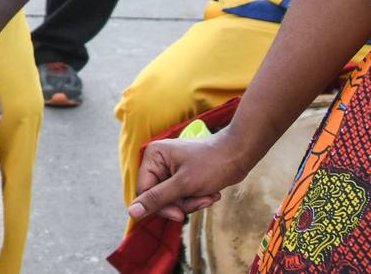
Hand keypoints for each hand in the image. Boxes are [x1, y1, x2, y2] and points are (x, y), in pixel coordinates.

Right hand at [128, 130, 245, 222]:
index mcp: (153, 157)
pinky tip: (211, 193)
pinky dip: (196, 198)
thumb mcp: (183, 184)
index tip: (180, 215)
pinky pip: (182, 195)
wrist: (239, 154)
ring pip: (172, 198)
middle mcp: (158, 161)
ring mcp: (170, 168)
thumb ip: (156, 198)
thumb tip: (132, 212)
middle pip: (159, 196)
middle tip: (201, 202)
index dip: (160, 206)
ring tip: (210, 196)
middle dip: (182, 203)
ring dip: (192, 202)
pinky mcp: (182, 175)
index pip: (144, 190)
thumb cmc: (212, 164)